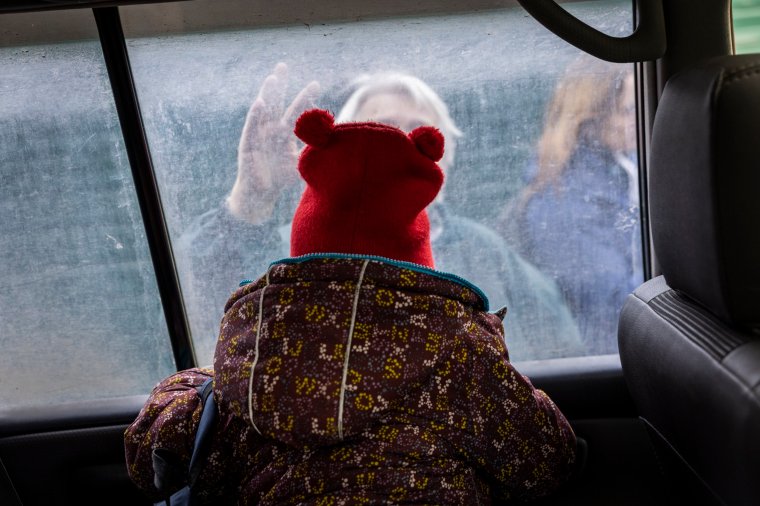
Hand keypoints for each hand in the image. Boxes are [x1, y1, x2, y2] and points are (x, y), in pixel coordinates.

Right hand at [227, 63, 319, 223]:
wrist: (261, 194)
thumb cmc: (280, 179)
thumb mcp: (301, 163)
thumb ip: (315, 152)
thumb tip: (338, 145)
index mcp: (285, 133)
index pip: (297, 111)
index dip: (305, 98)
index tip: (316, 83)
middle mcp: (271, 129)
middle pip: (276, 102)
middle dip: (280, 84)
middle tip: (283, 65)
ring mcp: (259, 134)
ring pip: (263, 109)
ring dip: (268, 93)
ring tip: (273, 78)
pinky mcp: (248, 142)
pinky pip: (252, 125)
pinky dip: (256, 114)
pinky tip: (261, 102)